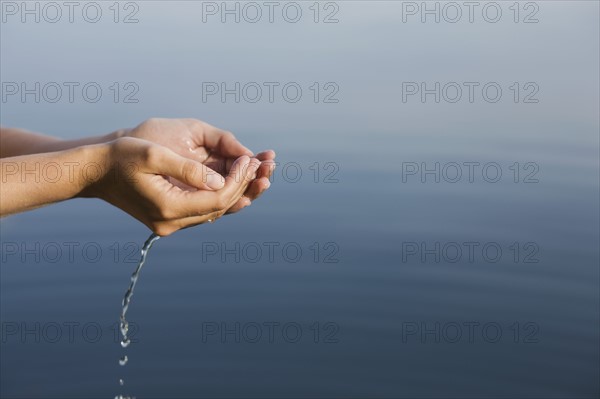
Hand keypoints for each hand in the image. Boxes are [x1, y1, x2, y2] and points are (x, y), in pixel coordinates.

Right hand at [123, 118, 275, 212]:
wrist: (95, 173)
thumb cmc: (121, 157)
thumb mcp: (155, 155)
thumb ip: (189, 170)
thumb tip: (221, 182)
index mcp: (168, 208)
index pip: (217, 198)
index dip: (238, 180)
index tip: (250, 159)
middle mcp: (171, 223)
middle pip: (219, 207)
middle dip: (241, 186)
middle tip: (258, 164)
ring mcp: (170, 225)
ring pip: (213, 211)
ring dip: (233, 192)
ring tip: (251, 172)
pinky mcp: (168, 219)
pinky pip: (202, 210)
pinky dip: (218, 195)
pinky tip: (231, 181)